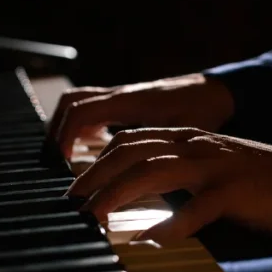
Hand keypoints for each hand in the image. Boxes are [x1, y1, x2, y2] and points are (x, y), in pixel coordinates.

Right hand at [49, 73, 234, 158]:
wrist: (217, 90)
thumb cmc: (202, 110)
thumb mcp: (179, 135)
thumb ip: (154, 155)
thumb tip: (134, 181)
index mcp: (128, 101)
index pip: (81, 112)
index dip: (65, 137)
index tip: (62, 163)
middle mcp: (120, 94)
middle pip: (71, 103)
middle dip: (57, 130)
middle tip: (54, 162)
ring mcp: (122, 96)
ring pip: (80, 102)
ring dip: (67, 125)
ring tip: (63, 156)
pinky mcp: (127, 101)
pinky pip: (93, 106)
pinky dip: (82, 124)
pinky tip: (87, 146)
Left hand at [66, 127, 271, 242]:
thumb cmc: (252, 182)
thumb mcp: (208, 167)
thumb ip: (174, 171)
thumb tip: (135, 187)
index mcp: (188, 139)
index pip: (132, 140)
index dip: (99, 160)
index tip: (76, 184)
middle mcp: (196, 147)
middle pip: (134, 151)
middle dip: (97, 174)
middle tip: (73, 201)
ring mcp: (214, 167)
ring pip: (155, 171)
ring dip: (120, 194)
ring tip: (96, 216)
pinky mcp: (232, 192)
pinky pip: (197, 208)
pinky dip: (172, 224)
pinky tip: (151, 240)